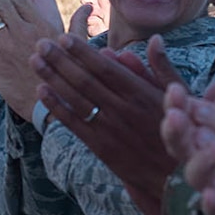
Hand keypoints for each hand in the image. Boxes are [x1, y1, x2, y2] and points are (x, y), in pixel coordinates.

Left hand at [30, 32, 184, 214]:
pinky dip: (56, 106)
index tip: (63, 38)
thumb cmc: (179, 129)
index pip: (104, 68)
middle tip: (41, 43)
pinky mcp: (100, 147)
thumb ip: (161, 67)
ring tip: (35, 61)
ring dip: (52, 78)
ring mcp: (109, 128)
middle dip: (60, 60)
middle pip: (84, 80)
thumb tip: (154, 39)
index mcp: (140, 93)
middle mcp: (121, 109)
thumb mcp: (179, 96)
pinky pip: (74, 123)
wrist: (175, 177)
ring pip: (75, 99)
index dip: (82, 52)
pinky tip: (41, 91)